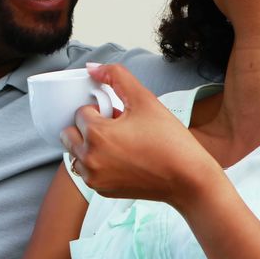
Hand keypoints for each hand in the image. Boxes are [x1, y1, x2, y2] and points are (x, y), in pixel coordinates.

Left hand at [61, 63, 220, 208]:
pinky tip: (122, 159)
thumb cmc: (169, 140)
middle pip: (70, 133)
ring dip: (89, 145)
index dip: (101, 110)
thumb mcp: (144, 99)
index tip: (120, 116)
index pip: (80, 112)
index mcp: (96, 135)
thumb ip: (116, 76)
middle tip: (117, 128)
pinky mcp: (101, 191)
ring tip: (119, 143)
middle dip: (88, 127)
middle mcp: (89, 159)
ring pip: (75, 153)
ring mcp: (94, 178)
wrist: (188, 179)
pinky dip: (97, 163)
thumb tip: (92, 67)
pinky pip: (87, 171)